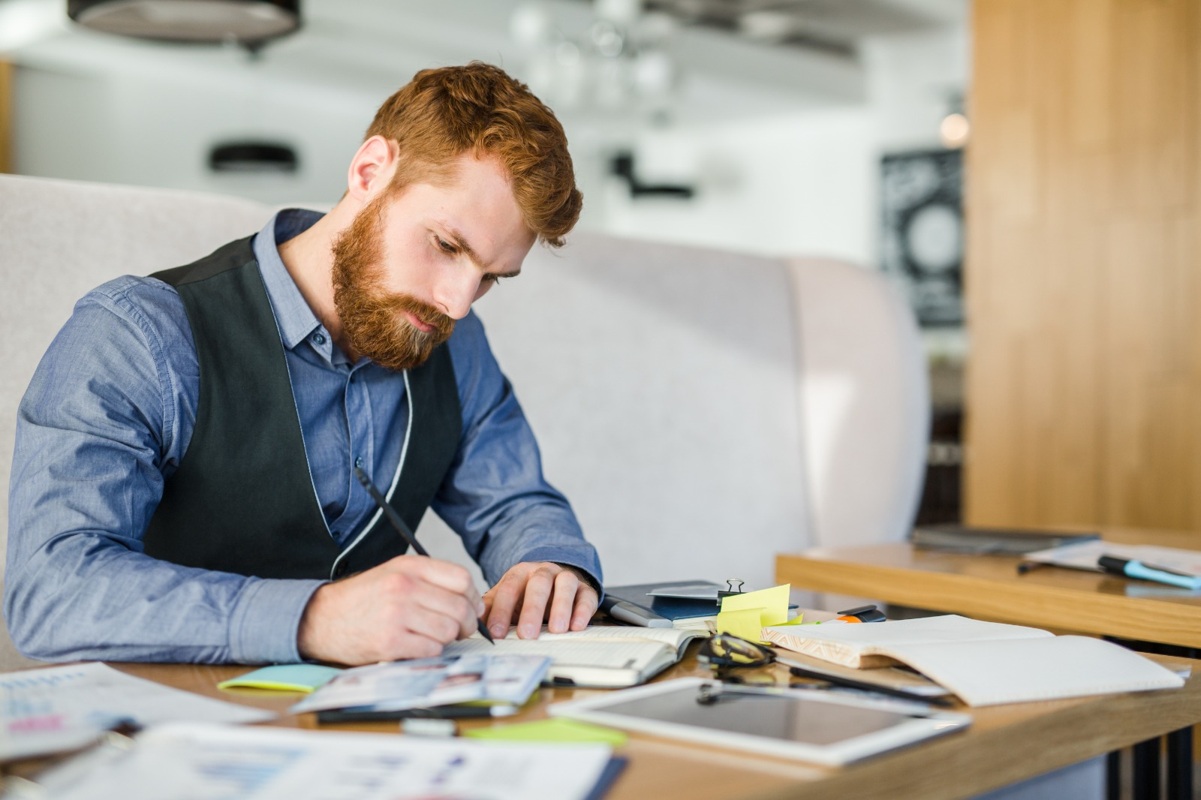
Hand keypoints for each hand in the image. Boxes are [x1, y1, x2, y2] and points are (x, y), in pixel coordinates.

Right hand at [297, 555, 482, 665]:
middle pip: (460, 607)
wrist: (321, 618)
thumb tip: (471, 601)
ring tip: (428, 637)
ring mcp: (397, 615)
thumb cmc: (363, 599)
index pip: (462, 579)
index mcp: (409, 567)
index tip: (470, 608)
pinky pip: (431, 650)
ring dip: (445, 639)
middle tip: (457, 630)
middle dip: (465, 624)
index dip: (472, 597)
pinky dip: (429, 652)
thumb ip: (431, 581)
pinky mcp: (390, 642)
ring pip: (448, 630)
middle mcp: (404, 587)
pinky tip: (414, 647)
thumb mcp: (394, 574)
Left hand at [482, 562, 598, 639]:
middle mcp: (544, 572)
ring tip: (557, 630)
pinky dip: (583, 610)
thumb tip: (472, 625)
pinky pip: (586, 596)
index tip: (497, 633)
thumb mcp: (506, 599)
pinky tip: (577, 626)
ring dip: (561, 607)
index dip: (502, 610)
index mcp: (520, 573)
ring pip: (566, 584)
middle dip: (532, 610)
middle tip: (527, 635)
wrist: (555, 580)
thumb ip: (491, 610)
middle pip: (538, 584)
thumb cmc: (526, 595)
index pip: (510, 587)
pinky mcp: (585, 589)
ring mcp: (566, 578)